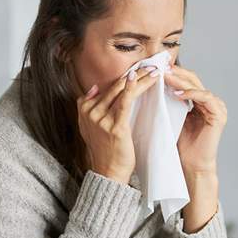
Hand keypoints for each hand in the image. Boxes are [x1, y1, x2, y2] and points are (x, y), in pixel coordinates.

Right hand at [76, 66, 158, 183]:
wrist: (108, 172)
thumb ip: (89, 107)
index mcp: (84, 110)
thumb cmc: (105, 151)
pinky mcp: (114, 127)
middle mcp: (90, 113)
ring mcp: (101, 119)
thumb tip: (94, 88)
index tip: (138, 69)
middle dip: (134, 74)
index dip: (123, 77)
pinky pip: (125, 102)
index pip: (106, 88)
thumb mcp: (90, 128)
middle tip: (149, 64)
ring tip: (153, 71)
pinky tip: (141, 79)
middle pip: (114, 86)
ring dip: (140, 78)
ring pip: (121, 91)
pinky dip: (133, 88)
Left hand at [164, 65, 227, 173]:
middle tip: (160, 66)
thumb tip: (154, 82)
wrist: (191, 165)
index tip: (156, 67)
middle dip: (176, 73)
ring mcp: (217, 107)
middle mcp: (211, 102)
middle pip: (193, 80)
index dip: (172, 73)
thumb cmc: (181, 145)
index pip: (186, 81)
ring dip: (181, 81)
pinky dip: (192, 94)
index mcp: (201, 101)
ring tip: (165, 77)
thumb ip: (170, 101)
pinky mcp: (219, 114)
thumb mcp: (173, 117)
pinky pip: (206, 97)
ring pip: (198, 87)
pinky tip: (177, 94)